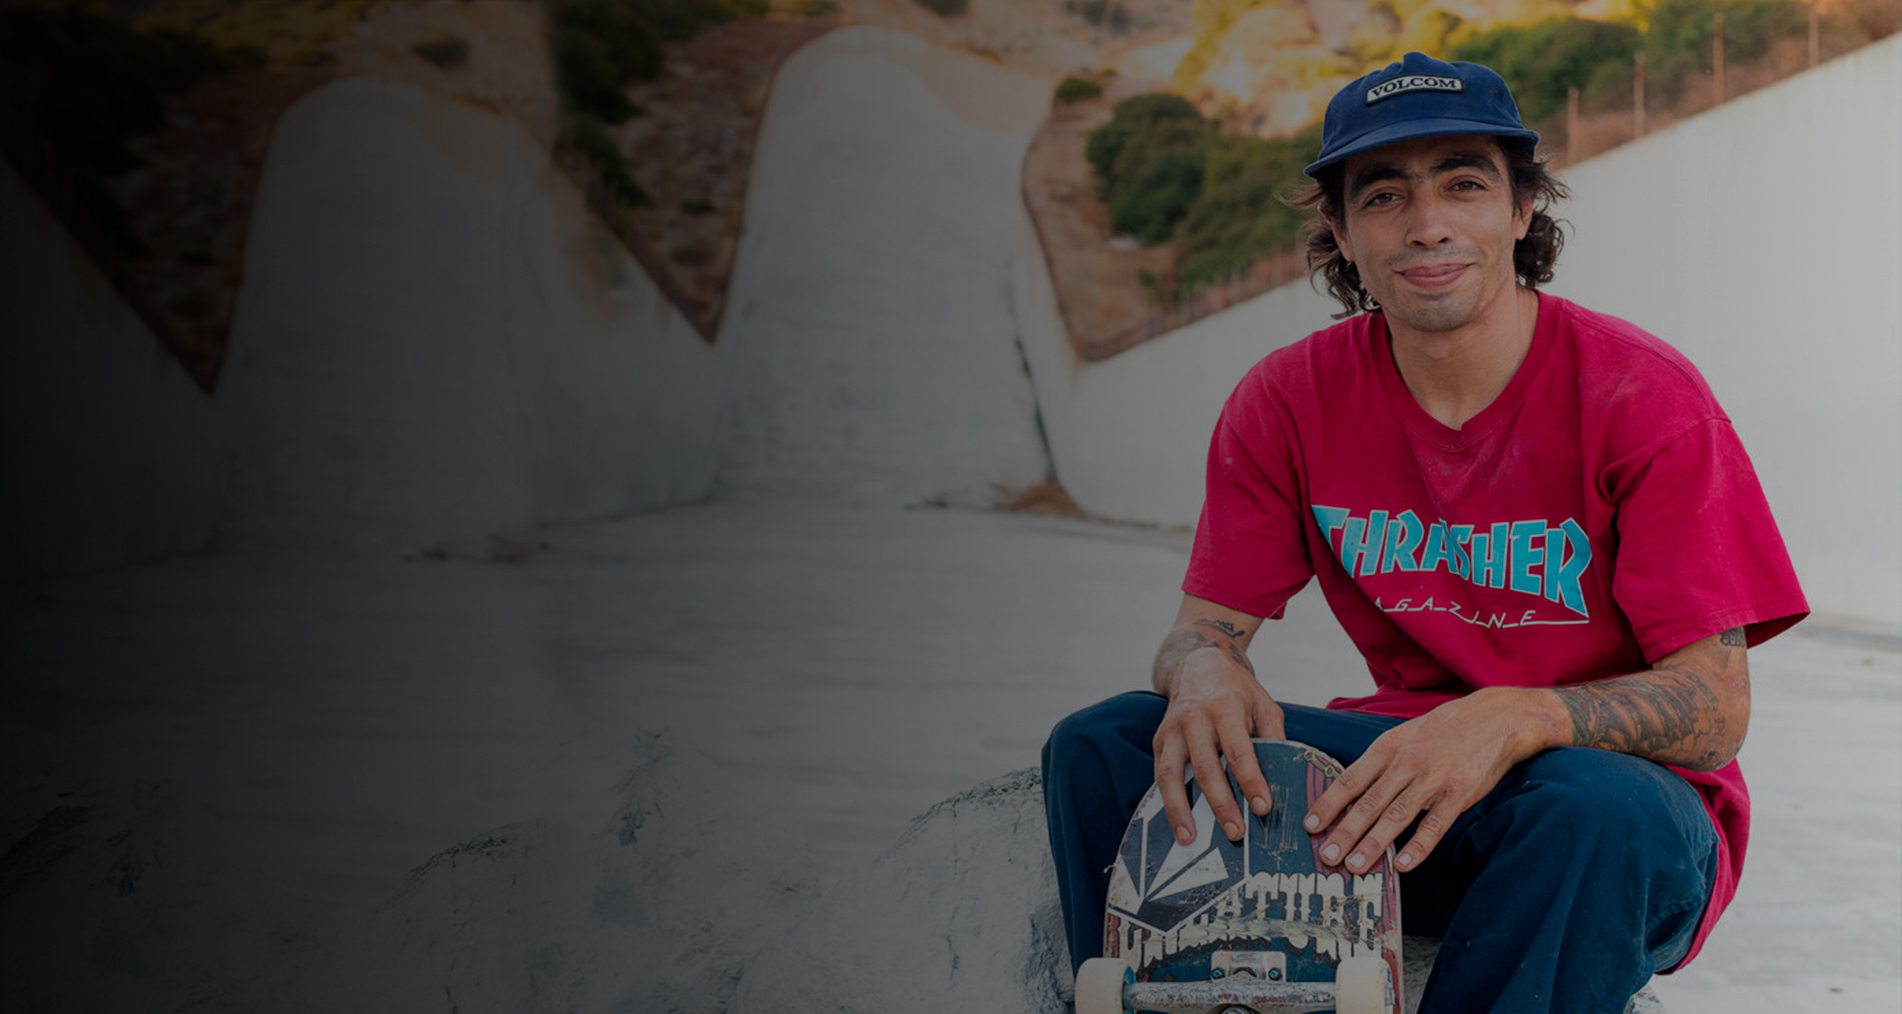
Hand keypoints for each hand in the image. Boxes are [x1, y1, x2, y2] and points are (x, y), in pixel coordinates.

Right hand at [1153, 647, 1285, 846]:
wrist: (1199, 666)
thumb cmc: (1237, 692)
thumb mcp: (1264, 706)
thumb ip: (1274, 740)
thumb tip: (1286, 780)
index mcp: (1225, 707)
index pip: (1239, 750)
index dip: (1251, 781)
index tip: (1264, 807)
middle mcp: (1194, 717)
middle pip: (1205, 767)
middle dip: (1221, 804)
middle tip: (1236, 833)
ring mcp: (1171, 729)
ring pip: (1171, 775)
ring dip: (1180, 810)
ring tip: (1190, 839)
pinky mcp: (1159, 740)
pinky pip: (1160, 775)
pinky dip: (1167, 802)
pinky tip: (1178, 824)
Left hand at [1304, 687, 1554, 873]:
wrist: (1496, 718)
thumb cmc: (1446, 729)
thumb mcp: (1406, 734)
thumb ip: (1382, 761)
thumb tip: (1352, 790)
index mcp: (1389, 747)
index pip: (1351, 779)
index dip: (1328, 803)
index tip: (1309, 825)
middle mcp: (1407, 763)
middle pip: (1369, 803)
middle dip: (1344, 832)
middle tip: (1325, 856)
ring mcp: (1433, 779)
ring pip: (1396, 816)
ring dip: (1373, 844)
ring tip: (1354, 866)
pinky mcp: (1459, 794)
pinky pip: (1435, 825)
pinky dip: (1418, 847)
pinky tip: (1403, 865)